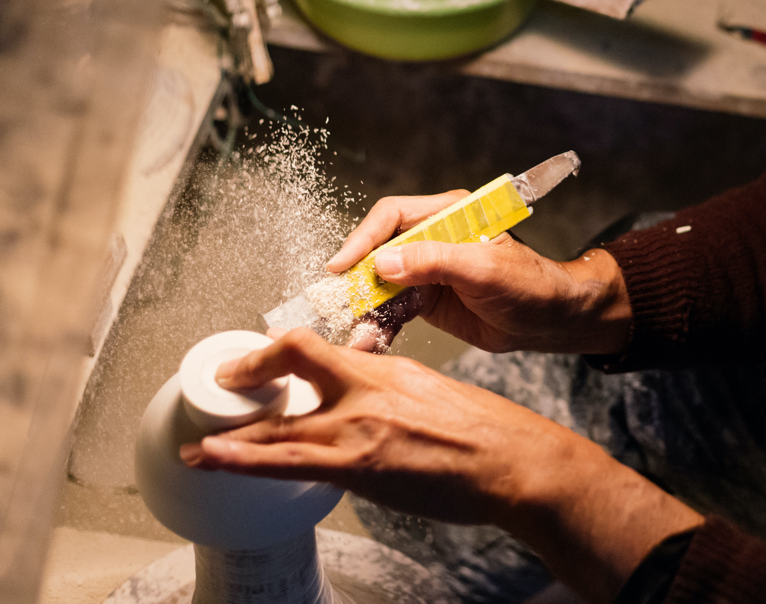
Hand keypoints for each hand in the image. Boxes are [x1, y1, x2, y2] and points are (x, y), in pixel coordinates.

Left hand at [180, 329, 701, 602]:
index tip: (258, 360)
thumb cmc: (482, 430)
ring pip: (280, 431)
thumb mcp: (429, 389)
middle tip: (216, 390)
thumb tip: (356, 397)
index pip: (313, 346)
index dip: (274, 351)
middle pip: (289, 367)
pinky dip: (254, 466)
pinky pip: (295, 468)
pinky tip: (229, 468)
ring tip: (199, 450)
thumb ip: (386, 388)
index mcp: (385, 368)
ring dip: (232, 442)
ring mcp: (361, 433)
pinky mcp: (363, 472)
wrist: (513, 461)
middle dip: (244, 379)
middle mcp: (367, 393)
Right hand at [327, 194, 631, 355]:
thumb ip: (436, 262)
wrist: (550, 320)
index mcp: (449, 215)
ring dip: (364, 309)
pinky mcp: (426, 300)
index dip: (363, 238)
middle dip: (355, 279)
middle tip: (334, 304)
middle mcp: (432, 238)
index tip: (342, 266)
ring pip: (379, 285)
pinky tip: (369, 343)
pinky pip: (392, 311)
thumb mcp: (484, 269)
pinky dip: (379, 327)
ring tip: (353, 333)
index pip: (392, 216)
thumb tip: (384, 263)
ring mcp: (426, 271)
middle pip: (377, 251)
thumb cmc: (530, 284)